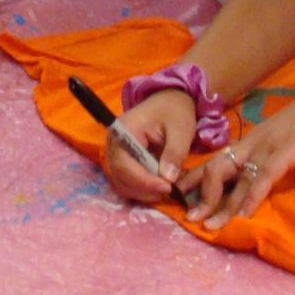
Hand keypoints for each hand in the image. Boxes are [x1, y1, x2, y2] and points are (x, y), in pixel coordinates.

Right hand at [103, 88, 196, 202]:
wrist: (169, 102)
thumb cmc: (175, 111)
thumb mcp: (181, 129)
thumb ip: (174, 153)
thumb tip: (168, 179)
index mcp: (124, 130)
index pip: (125, 164)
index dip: (144, 181)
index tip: (167, 188)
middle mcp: (113, 143)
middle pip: (120, 177)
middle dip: (145, 190)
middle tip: (170, 192)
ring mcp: (115, 153)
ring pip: (122, 183)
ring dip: (144, 192)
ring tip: (167, 189)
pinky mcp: (121, 161)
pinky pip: (126, 181)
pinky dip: (142, 189)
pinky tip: (159, 186)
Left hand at [179, 86, 294, 230]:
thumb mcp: (286, 137)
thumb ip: (270, 153)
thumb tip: (259, 174)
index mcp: (253, 138)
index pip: (217, 159)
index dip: (197, 178)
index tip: (182, 196)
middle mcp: (254, 141)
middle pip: (217, 167)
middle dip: (201, 194)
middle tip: (190, 218)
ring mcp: (268, 145)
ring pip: (235, 177)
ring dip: (221, 205)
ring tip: (209, 226)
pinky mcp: (286, 151)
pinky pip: (263, 177)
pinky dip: (251, 198)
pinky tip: (243, 216)